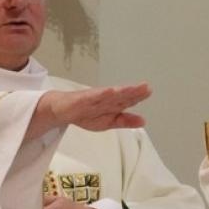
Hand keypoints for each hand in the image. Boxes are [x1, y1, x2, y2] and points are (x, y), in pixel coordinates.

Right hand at [29, 83, 150, 137]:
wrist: (60, 110)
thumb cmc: (85, 113)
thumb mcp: (108, 122)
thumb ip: (125, 121)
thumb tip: (144, 121)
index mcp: (112, 104)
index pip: (127, 99)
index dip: (138, 96)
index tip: (148, 91)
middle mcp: (104, 98)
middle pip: (121, 95)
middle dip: (133, 91)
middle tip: (146, 87)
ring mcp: (93, 98)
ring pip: (109, 95)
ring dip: (120, 91)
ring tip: (132, 88)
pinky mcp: (82, 99)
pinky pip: (93, 97)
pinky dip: (101, 94)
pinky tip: (110, 91)